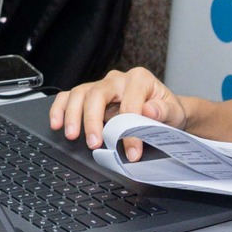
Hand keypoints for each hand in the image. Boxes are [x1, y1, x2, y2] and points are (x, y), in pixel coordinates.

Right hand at [49, 67, 186, 156]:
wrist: (162, 110)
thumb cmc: (166, 111)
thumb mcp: (174, 112)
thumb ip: (164, 111)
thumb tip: (149, 110)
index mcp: (139, 79)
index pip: (129, 105)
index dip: (129, 131)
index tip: (131, 152)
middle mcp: (117, 79)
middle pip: (97, 94)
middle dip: (93, 120)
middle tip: (94, 143)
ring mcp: (101, 85)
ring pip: (80, 93)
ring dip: (73, 115)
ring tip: (72, 135)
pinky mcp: (89, 94)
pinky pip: (69, 96)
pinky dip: (60, 109)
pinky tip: (57, 123)